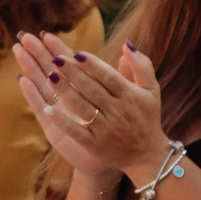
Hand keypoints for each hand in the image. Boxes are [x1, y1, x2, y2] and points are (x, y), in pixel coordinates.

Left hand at [13, 33, 167, 182]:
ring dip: (65, 91)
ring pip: (82, 107)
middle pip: (91, 89)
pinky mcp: (94, 145)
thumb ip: (141, 65)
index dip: (92, 65)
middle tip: (55, 59)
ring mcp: (105, 129)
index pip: (108, 77)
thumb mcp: (152, 90)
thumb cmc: (147, 117)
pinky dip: (62, 121)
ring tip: (49, 76)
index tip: (77, 53)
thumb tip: (127, 43)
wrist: (147, 156)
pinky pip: (76, 131)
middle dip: (73, 73)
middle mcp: (117, 111)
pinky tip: (48, 109)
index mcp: (129, 96)